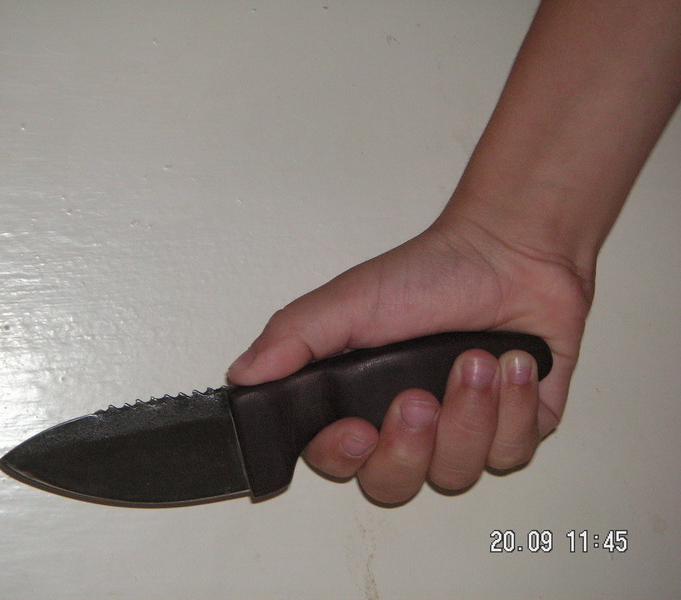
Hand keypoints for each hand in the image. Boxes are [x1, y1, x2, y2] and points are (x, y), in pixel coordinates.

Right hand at [228, 214, 592, 503]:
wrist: (510, 255)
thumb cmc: (430, 275)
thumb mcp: (350, 301)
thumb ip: (295, 338)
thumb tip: (242, 374)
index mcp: (362, 401)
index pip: (338, 460)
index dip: (345, 457)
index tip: (358, 430)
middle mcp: (408, 425)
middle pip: (395, 483)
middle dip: (410, 444)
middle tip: (418, 397)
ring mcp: (461, 431)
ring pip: (456, 472)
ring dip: (470, 412)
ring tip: (476, 361)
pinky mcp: (512, 430)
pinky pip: (510, 453)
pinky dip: (514, 407)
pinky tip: (513, 365)